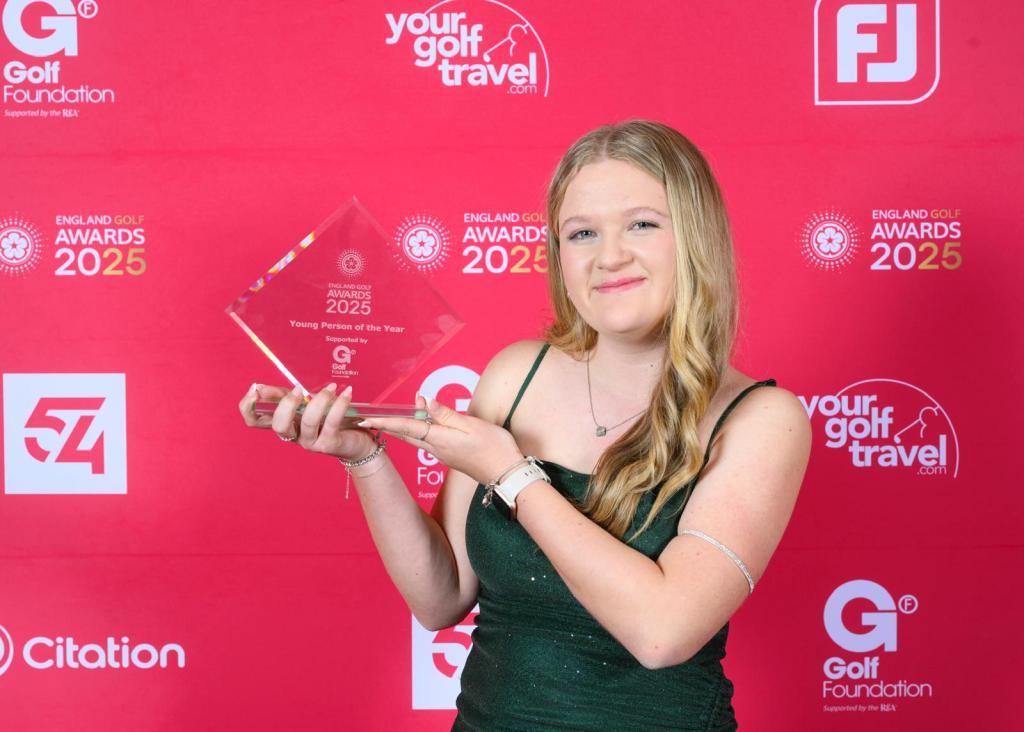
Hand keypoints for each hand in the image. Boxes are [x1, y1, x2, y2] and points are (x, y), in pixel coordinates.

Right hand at [237, 383, 376, 460]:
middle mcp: (293, 435)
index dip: (248, 407)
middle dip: (286, 405)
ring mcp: (310, 442)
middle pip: (278, 426)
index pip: (254, 421)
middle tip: (298, 389)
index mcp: (283, 423)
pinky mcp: (329, 444)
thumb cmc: (328, 420)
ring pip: (308, 422)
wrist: (355, 442)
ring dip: (319, 400)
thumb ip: (285, 396)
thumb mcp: (305, 404)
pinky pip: (331, 422)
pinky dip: (339, 404)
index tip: (255, 388)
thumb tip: (261, 387)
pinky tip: (346, 393)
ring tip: (331, 387)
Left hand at [359, 397, 523, 484]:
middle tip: (367, 419)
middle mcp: (437, 449)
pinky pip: (427, 441)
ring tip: (388, 417)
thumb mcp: (471, 425)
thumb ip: (446, 414)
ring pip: (416, 438)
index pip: (406, 428)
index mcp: (439, 439)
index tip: (366, 419)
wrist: (507, 474)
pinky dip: (418, 430)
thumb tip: (425, 402)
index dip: (385, 422)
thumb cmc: (494, 448)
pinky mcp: (450, 456)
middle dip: (386, 426)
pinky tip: (421, 422)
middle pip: (406, 435)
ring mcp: (443, 454)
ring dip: (401, 427)